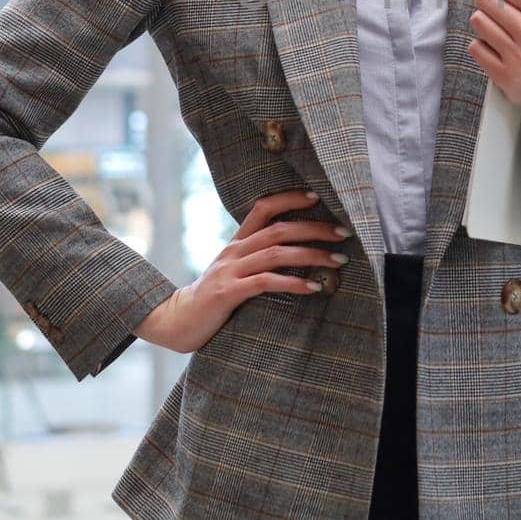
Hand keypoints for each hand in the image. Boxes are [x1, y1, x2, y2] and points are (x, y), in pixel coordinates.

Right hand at [132, 189, 350, 354]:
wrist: (176, 321)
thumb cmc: (212, 299)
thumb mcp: (234, 272)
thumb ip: (257, 261)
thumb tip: (296, 254)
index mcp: (237, 243)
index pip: (263, 208)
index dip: (290, 198)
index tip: (317, 197)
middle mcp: (234, 251)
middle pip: (279, 229)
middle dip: (315, 229)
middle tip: (344, 233)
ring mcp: (230, 271)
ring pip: (276, 253)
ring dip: (311, 254)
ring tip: (338, 260)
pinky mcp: (228, 293)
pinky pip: (265, 282)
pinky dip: (293, 282)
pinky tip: (313, 287)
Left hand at [466, 0, 520, 129]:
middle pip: (485, 1)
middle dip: (489, 4)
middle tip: (502, 15)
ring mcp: (517, 56)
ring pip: (477, 22)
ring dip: (484, 25)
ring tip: (500, 32)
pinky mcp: (502, 75)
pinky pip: (474, 47)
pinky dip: (482, 47)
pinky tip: (497, 51)